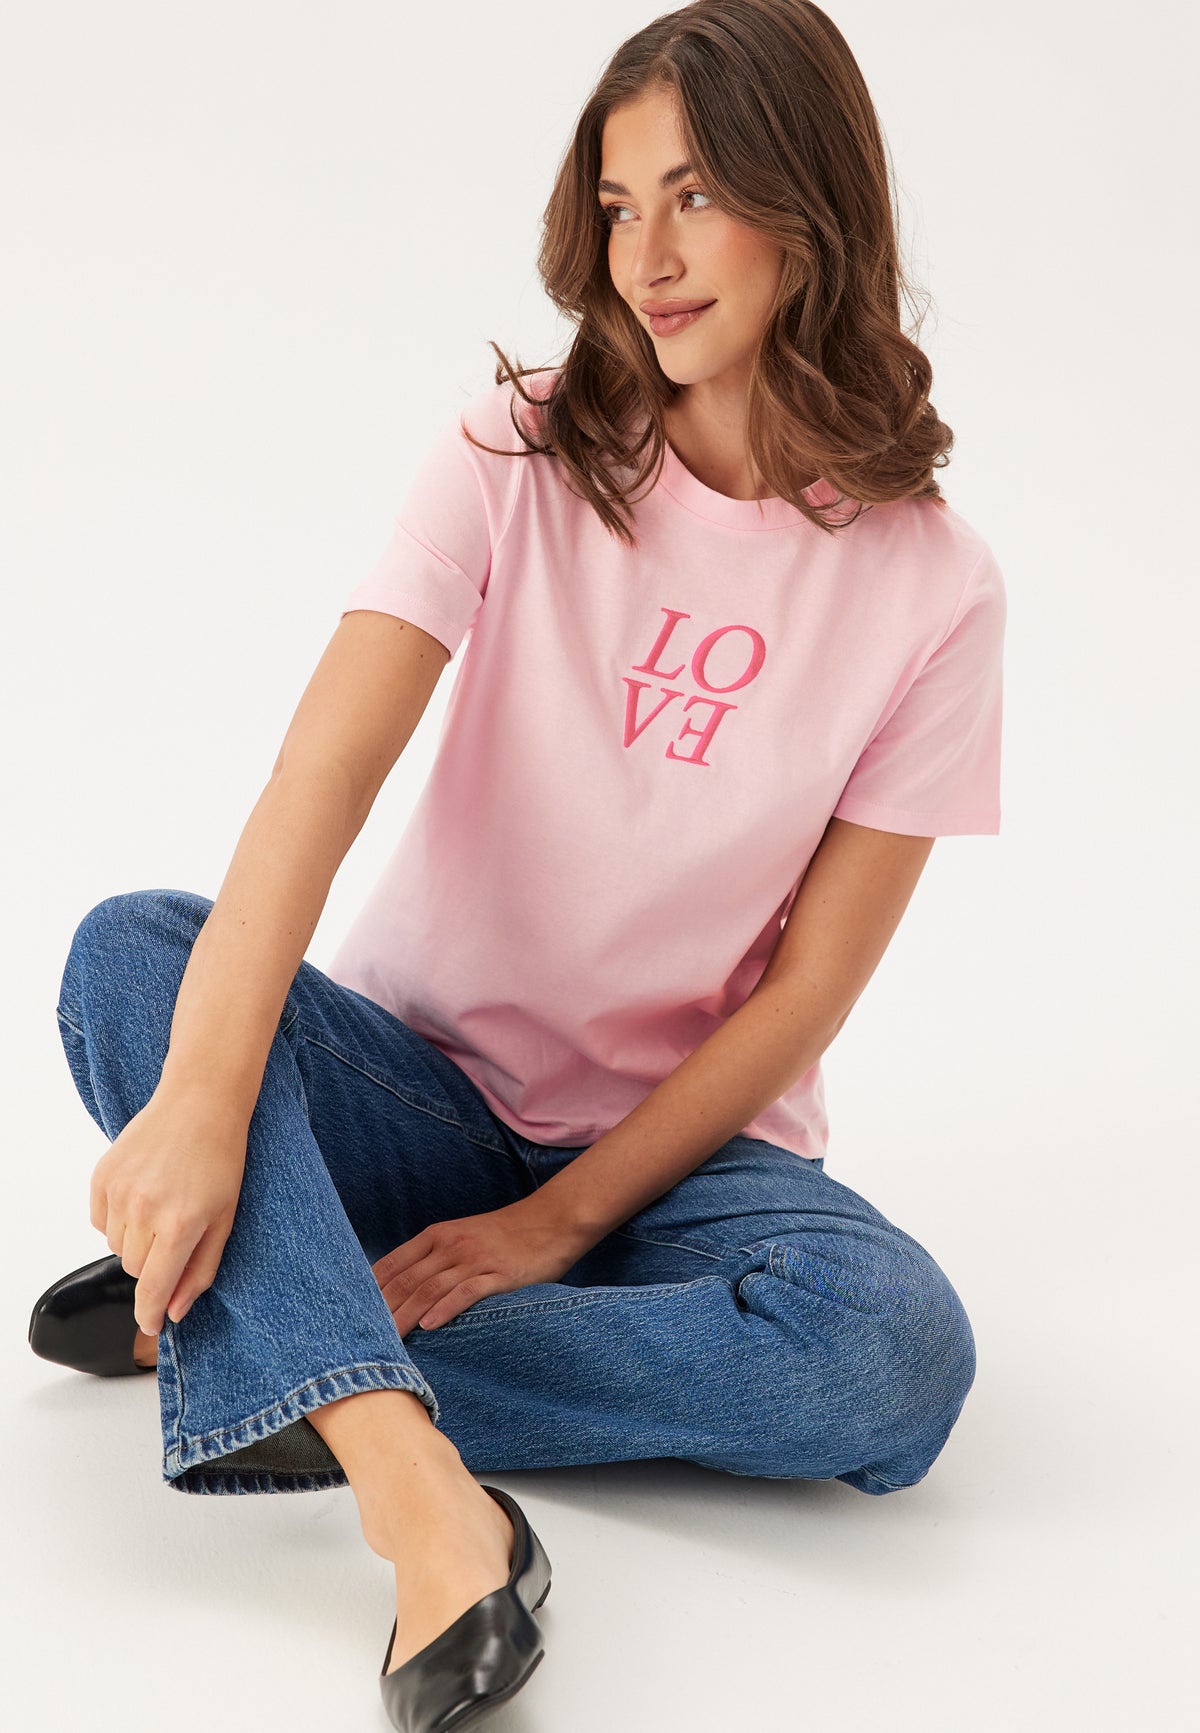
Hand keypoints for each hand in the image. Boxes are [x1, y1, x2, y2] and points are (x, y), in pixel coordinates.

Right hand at [89, 1086, 248, 1335]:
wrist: (199, 1102)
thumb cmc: (221, 1159)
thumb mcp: (225, 1218)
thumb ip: (200, 1270)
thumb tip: (174, 1311)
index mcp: (180, 1225)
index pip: (152, 1288)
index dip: (149, 1315)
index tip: (151, 1328)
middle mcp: (144, 1211)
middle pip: (134, 1268)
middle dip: (153, 1263)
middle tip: (176, 1232)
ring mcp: (119, 1192)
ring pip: (115, 1246)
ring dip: (135, 1240)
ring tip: (162, 1205)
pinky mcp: (101, 1176)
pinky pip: (100, 1220)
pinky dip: (117, 1218)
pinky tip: (143, 1193)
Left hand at [370, 1194, 591, 1336]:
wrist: (553, 1219)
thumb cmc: (507, 1235)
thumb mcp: (465, 1238)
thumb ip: (436, 1257)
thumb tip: (405, 1288)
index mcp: (437, 1236)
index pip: (392, 1264)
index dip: (369, 1290)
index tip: (349, 1315)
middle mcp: (450, 1245)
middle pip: (406, 1281)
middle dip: (381, 1310)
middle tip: (359, 1338)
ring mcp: (474, 1258)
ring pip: (429, 1289)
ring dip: (405, 1316)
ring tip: (387, 1341)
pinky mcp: (499, 1273)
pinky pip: (466, 1291)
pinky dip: (445, 1309)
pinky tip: (429, 1326)